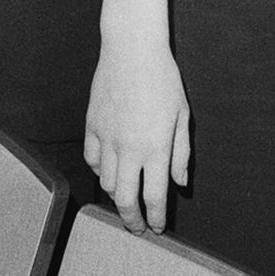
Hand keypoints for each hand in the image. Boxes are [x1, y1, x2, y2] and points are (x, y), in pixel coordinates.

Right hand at [85, 41, 189, 234]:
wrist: (132, 49)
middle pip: (125, 200)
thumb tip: (180, 182)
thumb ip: (181, 153)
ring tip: (126, 197)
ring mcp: (107, 137)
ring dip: (117, 195)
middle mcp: (129, 148)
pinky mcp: (92, 125)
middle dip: (132, 220)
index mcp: (156, 147)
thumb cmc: (163, 78)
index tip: (157, 227)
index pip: (155, 196)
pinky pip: (92, 159)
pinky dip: (100, 170)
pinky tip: (109, 169)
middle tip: (138, 227)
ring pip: (106, 183)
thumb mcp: (182, 115)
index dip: (156, 217)